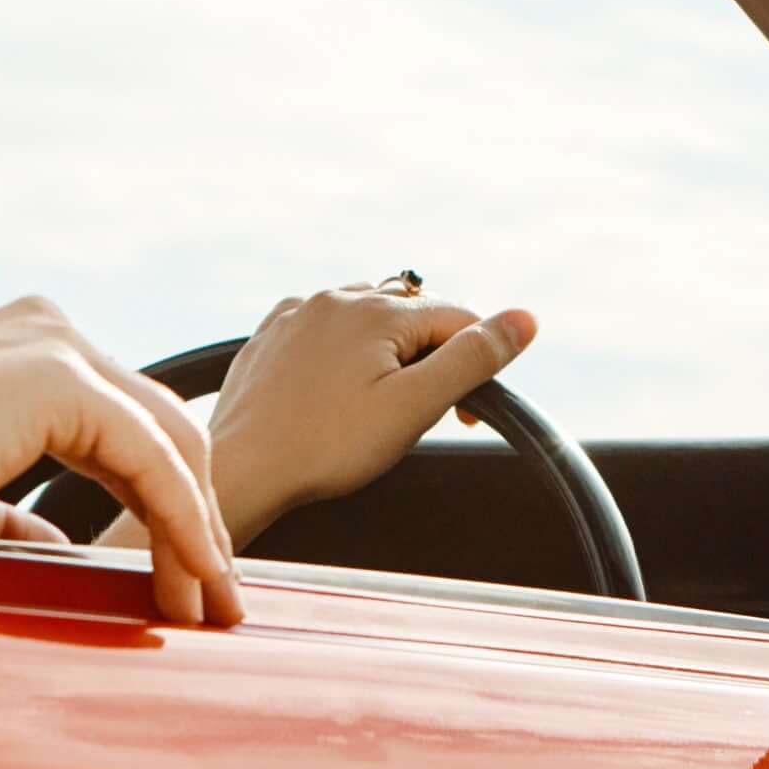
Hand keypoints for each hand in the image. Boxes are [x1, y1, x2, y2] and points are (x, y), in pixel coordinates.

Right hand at [0, 297, 239, 624]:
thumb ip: (7, 517)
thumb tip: (57, 551)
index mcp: (24, 352)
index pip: (128, 431)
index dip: (166, 507)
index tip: (185, 580)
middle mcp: (51, 334)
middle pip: (164, 433)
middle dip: (199, 520)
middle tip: (216, 600)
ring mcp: (59, 349)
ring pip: (171, 448)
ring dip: (199, 534)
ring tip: (208, 605)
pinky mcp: (62, 381)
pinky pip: (152, 464)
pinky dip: (182, 526)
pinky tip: (191, 581)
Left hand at [207, 284, 537, 539]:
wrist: (243, 470)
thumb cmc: (327, 447)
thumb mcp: (415, 407)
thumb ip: (472, 359)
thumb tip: (525, 318)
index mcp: (377, 311)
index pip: (456, 319)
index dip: (476, 364)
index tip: (468, 416)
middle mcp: (336, 298)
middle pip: (412, 314)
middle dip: (432, 355)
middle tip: (424, 413)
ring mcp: (298, 313)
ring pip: (367, 316)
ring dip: (389, 349)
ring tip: (381, 403)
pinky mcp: (271, 335)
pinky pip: (324, 328)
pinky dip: (344, 349)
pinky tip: (337, 387)